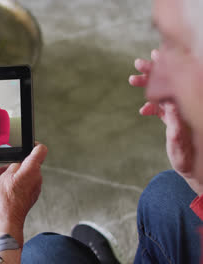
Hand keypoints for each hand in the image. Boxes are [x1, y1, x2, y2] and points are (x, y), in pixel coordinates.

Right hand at [0, 144, 47, 244]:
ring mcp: (37, 186)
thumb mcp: (6, 175)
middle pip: (31, 163)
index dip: (34, 145)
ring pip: (28, 173)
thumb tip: (19, 163)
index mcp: (32, 169)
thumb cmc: (6, 198)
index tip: (28, 144)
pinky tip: (8, 187)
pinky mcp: (33, 194)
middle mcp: (38, 177)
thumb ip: (15, 165)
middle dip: (18, 163)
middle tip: (5, 168)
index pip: (41, 150)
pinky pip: (27, 182)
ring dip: (17, 173)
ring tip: (4, 179)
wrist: (8, 218)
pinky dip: (19, 182)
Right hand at [130, 50, 202, 193]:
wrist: (193, 170)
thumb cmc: (187, 160)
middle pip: (171, 83)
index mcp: (188, 109)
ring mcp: (180, 111)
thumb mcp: (179, 147)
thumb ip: (175, 129)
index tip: (154, 58)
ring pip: (165, 92)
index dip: (166, 68)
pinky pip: (162, 106)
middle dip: (154, 72)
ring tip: (132, 79)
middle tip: (138, 64)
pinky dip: (152, 105)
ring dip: (149, 85)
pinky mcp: (175, 118)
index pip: (177, 83)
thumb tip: (170, 110)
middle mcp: (185, 107)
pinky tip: (142, 111)